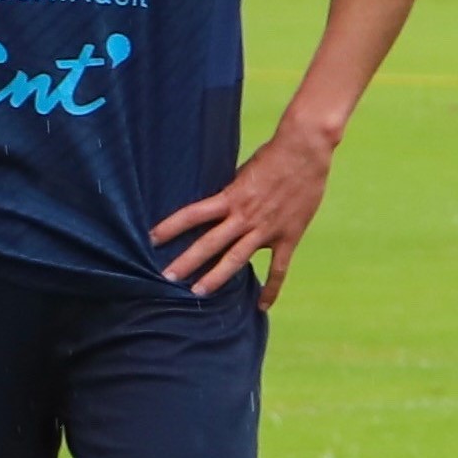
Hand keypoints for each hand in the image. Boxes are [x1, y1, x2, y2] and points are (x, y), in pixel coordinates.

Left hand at [151, 125, 332, 306]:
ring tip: (198, 294)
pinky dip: (270, 289)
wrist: (305, 151)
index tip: (151, 238)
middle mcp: (245, 216)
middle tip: (167, 277)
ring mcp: (266, 229)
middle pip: (210, 243)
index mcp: (230, 196)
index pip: (193, 214)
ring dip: (216, 278)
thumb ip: (230, 192)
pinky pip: (277, 269)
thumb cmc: (273, 155)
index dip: (170, 226)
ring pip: (237, 259)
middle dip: (187, 261)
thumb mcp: (243, 171)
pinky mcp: (288, 237)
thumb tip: (214, 206)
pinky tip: (261, 306)